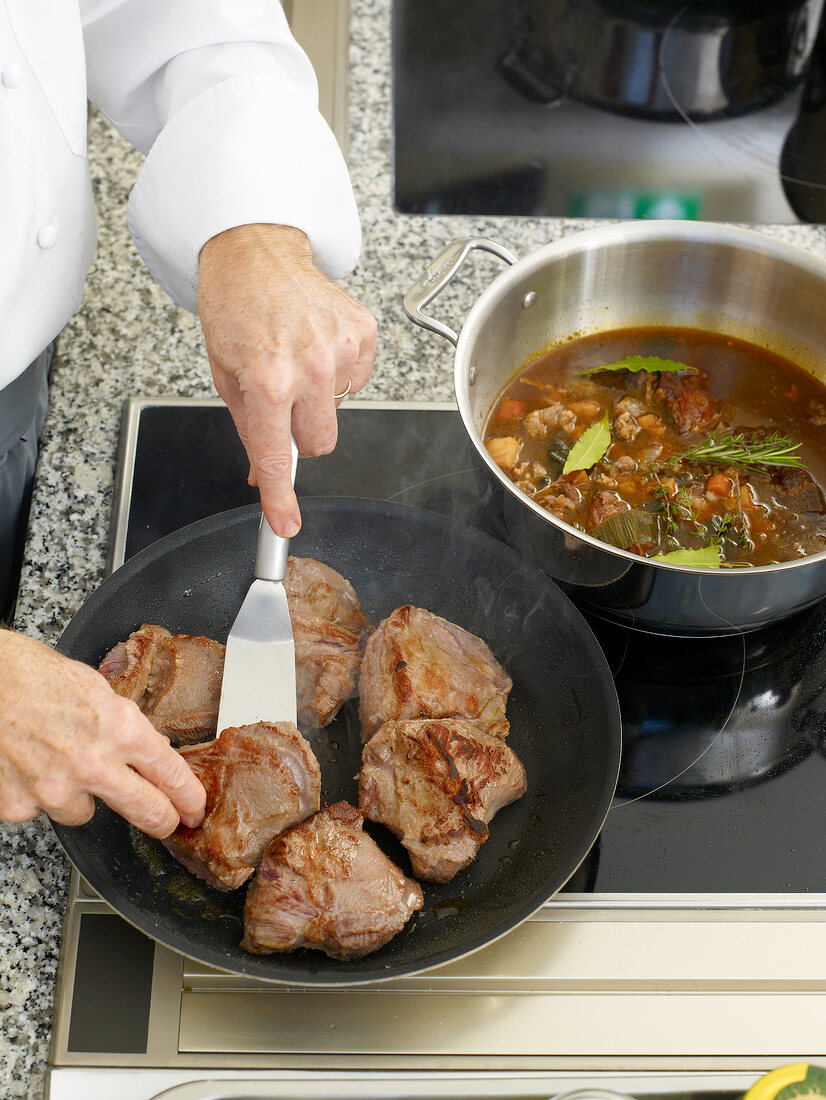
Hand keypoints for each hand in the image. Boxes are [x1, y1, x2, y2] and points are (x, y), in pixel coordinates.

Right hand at [0, 630, 205, 837]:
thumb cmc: (34, 676)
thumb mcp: (98, 690)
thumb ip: (127, 725)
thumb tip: (152, 750)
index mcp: (120, 729)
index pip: (171, 775)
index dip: (189, 797)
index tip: (194, 807)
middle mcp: (93, 764)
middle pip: (149, 812)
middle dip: (164, 821)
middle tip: (169, 822)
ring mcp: (55, 790)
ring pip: (86, 814)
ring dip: (81, 796)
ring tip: (61, 761)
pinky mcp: (19, 805)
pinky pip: (43, 810)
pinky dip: (39, 794)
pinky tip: (31, 765)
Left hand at [197, 224, 376, 536]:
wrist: (255, 252)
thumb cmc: (235, 307)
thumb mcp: (225, 375)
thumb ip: (248, 430)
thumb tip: (264, 473)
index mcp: (267, 381)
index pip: (277, 457)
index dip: (281, 499)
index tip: (286, 524)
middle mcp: (308, 367)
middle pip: (319, 443)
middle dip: (299, 433)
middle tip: (280, 401)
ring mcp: (340, 349)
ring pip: (337, 412)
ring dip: (318, 398)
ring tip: (294, 358)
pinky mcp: (362, 333)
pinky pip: (355, 382)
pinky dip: (337, 373)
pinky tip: (315, 345)